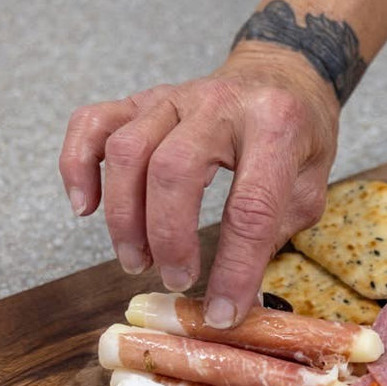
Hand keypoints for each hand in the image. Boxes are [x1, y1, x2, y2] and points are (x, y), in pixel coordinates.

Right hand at [59, 49, 339, 327]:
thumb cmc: (297, 136)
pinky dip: (77, 166)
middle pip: (173, 171)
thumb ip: (275, 234)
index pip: (250, 208)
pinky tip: (84, 207)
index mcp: (275, 127)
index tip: (222, 312)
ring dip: (125, 217)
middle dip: (168, 238)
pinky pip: (92, 124)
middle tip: (175, 280)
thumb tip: (234, 297)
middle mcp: (219, 105)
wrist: (283, 73)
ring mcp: (174, 98)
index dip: (234, 269)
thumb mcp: (310, 186)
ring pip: (127, 151)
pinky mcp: (141, 98)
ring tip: (137, 260)